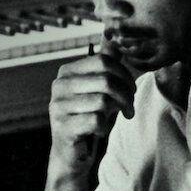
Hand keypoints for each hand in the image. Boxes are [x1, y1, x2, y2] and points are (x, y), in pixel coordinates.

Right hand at [47, 40, 135, 178]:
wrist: (72, 153)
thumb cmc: (88, 118)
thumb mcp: (98, 90)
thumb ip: (104, 66)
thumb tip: (113, 37)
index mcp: (66, 72)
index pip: (103, 61)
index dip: (124, 74)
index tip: (132, 90)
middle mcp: (59, 86)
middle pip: (105, 80)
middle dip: (125, 95)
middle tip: (130, 107)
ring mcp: (58, 107)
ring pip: (102, 101)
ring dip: (117, 111)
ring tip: (118, 118)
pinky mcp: (62, 127)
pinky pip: (96, 120)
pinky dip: (104, 126)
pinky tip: (100, 130)